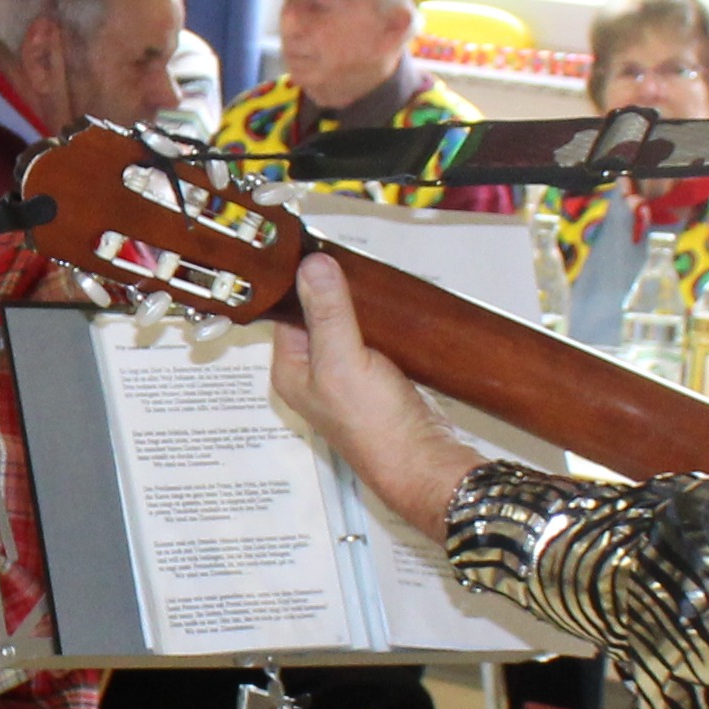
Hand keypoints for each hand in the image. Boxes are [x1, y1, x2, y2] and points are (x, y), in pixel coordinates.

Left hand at [271, 256, 479, 522]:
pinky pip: (373, 338)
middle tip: (352, 258)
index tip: (319, 250)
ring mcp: (347, 376)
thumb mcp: (343, 359)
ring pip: (347, 326)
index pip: (286, 313)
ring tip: (373, 276)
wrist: (422, 458)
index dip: (301, 282)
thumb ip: (328, 312)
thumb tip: (311, 264)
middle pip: (318, 316)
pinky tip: (392, 307)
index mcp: (291, 370)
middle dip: (335, 289)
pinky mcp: (378, 377)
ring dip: (360, 305)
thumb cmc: (374, 423)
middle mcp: (314, 373)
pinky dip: (381, 321)